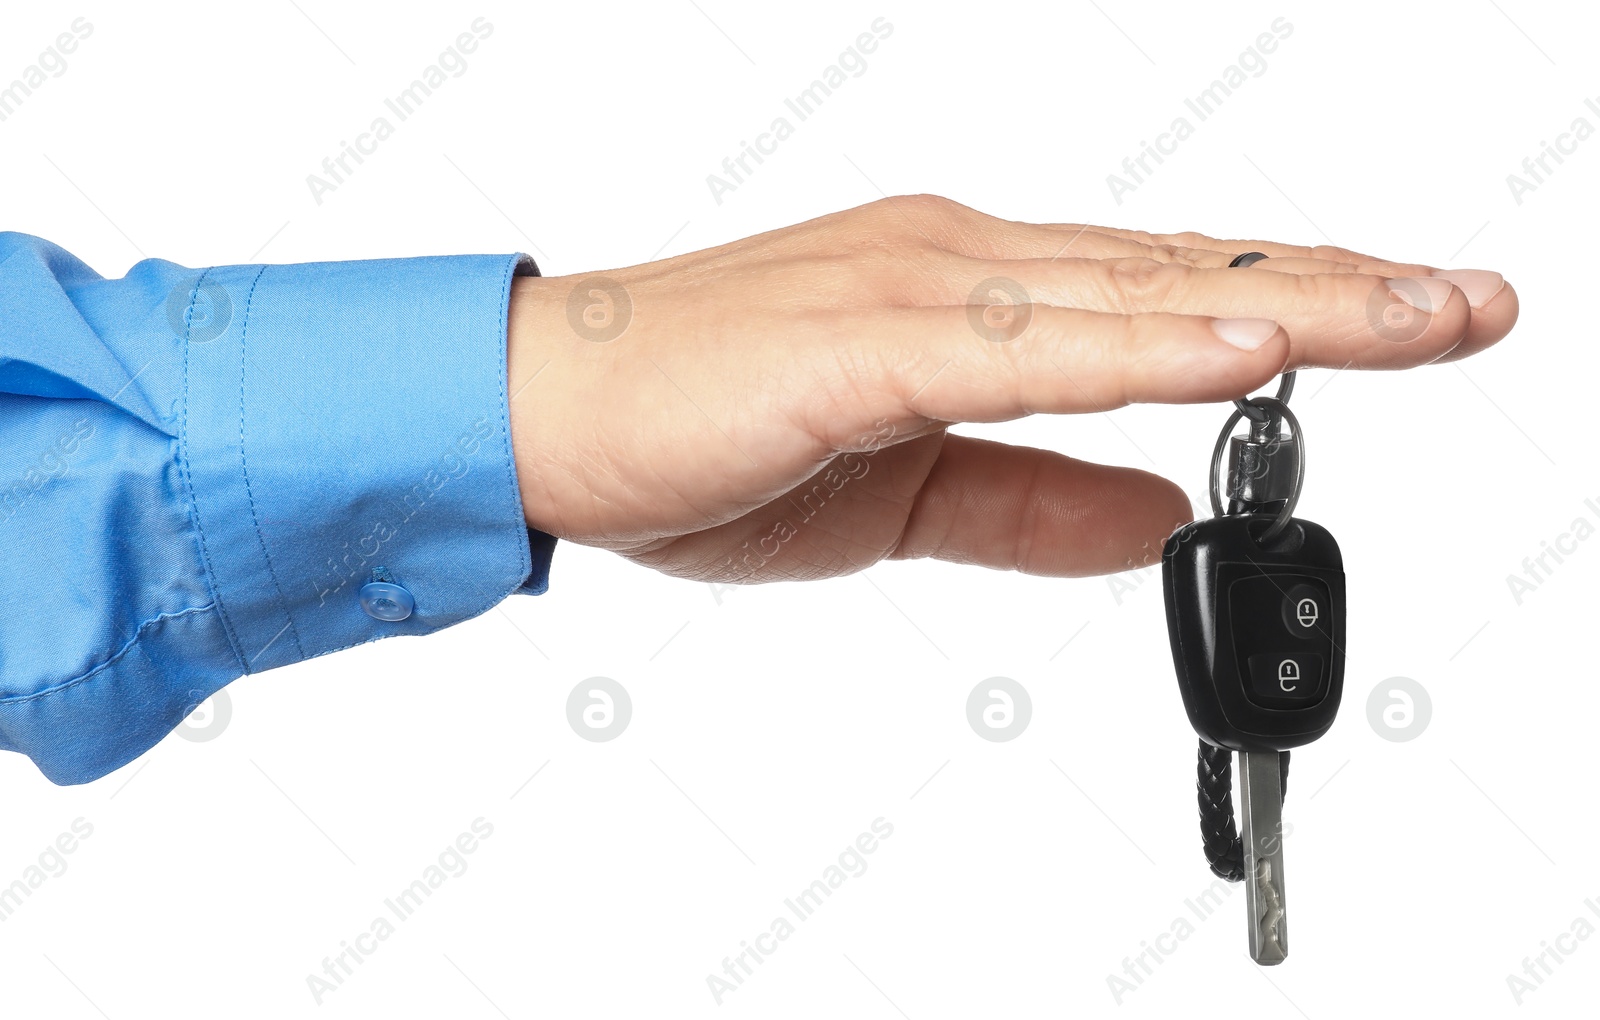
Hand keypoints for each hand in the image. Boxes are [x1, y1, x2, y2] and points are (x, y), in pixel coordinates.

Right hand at [505, 195, 1516, 581]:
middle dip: (1338, 292)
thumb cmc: (700, 436)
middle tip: (1471, 301)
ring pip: (1133, 294)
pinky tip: (1249, 349)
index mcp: (965, 296)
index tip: (1401, 323)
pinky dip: (1147, 348)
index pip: (1159, 296)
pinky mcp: (865, 341)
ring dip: (1286, 305)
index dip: (1290, 309)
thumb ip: (1034, 504)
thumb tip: (1159, 520)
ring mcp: (916, 289)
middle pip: (1179, 277)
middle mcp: (959, 265)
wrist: (543, 414)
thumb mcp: (902, 499)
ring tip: (1421, 316)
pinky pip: (1032, 348)